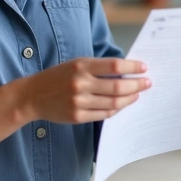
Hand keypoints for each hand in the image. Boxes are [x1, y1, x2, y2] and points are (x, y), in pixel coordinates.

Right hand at [21, 57, 150, 123]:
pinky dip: (117, 109)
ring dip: (130, 98)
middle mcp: (81, 83)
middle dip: (137, 84)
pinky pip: (104, 114)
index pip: (114, 65)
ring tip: (137, 93)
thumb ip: (98, 67)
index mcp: (82, 65)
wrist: (33, 95)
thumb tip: (126, 70)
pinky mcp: (77, 116)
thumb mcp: (76, 63)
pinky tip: (123, 104)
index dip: (132, 66)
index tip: (144, 67)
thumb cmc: (58, 76)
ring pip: (113, 102)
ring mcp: (79, 101)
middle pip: (118, 86)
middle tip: (147, 82)